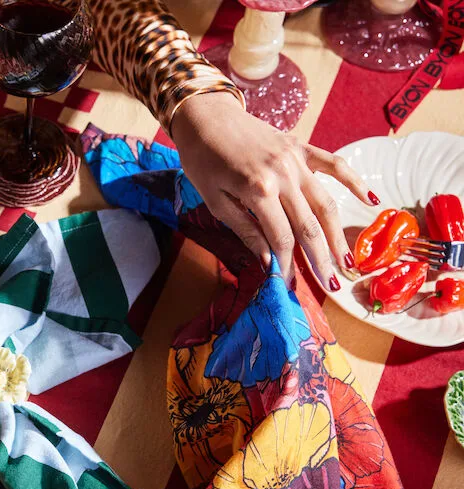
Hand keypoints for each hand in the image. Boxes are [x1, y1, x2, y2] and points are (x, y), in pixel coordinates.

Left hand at [170, 91, 376, 288]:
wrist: (206, 117)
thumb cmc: (203, 161)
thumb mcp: (214, 201)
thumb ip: (245, 230)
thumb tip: (267, 260)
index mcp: (259, 190)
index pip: (281, 237)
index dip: (287, 264)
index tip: (289, 284)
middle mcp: (283, 175)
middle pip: (309, 225)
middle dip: (320, 258)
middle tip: (330, 284)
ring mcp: (296, 160)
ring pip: (326, 202)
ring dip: (338, 233)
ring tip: (347, 260)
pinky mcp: (301, 148)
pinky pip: (334, 165)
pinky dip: (354, 182)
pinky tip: (371, 201)